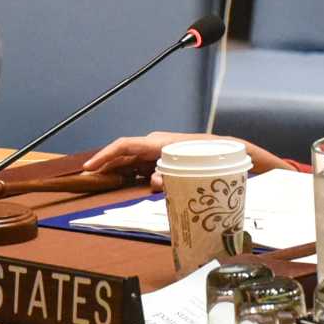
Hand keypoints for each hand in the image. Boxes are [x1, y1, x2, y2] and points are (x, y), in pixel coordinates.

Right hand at [83, 131, 290, 190]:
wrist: (237, 153)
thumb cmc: (219, 158)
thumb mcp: (197, 170)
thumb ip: (174, 178)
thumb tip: (153, 181)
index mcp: (163, 142)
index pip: (125, 145)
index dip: (105, 156)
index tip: (88, 168)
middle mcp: (159, 143)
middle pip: (124, 152)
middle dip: (105, 164)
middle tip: (86, 179)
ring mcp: (161, 150)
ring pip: (131, 158)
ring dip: (116, 168)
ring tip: (98, 181)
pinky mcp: (165, 158)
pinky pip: (141, 163)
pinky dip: (128, 171)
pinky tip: (121, 180)